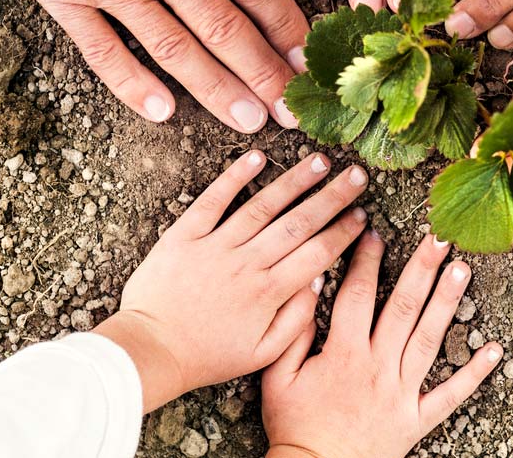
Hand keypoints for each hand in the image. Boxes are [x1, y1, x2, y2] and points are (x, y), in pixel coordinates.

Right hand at [0, 0, 312, 131]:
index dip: (285, 25)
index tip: (308, 58)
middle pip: (222, 27)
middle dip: (262, 74)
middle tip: (293, 114)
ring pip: (173, 46)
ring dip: (213, 88)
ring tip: (247, 122)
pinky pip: (101, 48)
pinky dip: (131, 82)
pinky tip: (160, 111)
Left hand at [93, 151, 368, 410]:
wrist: (150, 350)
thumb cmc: (207, 356)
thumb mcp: (261, 354)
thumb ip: (296, 320)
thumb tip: (318, 281)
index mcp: (268, 293)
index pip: (317, 254)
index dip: (343, 232)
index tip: (363, 215)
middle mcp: (247, 263)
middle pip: (298, 223)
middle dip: (332, 197)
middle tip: (358, 175)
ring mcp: (216, 246)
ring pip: (263, 205)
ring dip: (294, 181)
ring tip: (320, 161)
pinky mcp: (185, 235)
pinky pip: (213, 201)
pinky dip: (234, 177)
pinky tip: (257, 157)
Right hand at [261, 233, 502, 457]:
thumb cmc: (293, 427)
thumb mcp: (276, 378)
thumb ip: (292, 331)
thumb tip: (307, 287)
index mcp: (343, 354)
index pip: (357, 295)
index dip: (366, 260)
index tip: (374, 231)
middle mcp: (377, 367)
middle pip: (403, 308)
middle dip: (421, 268)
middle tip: (440, 237)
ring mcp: (401, 392)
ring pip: (428, 339)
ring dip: (447, 303)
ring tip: (464, 270)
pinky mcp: (416, 419)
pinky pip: (450, 395)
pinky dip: (474, 373)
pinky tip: (494, 349)